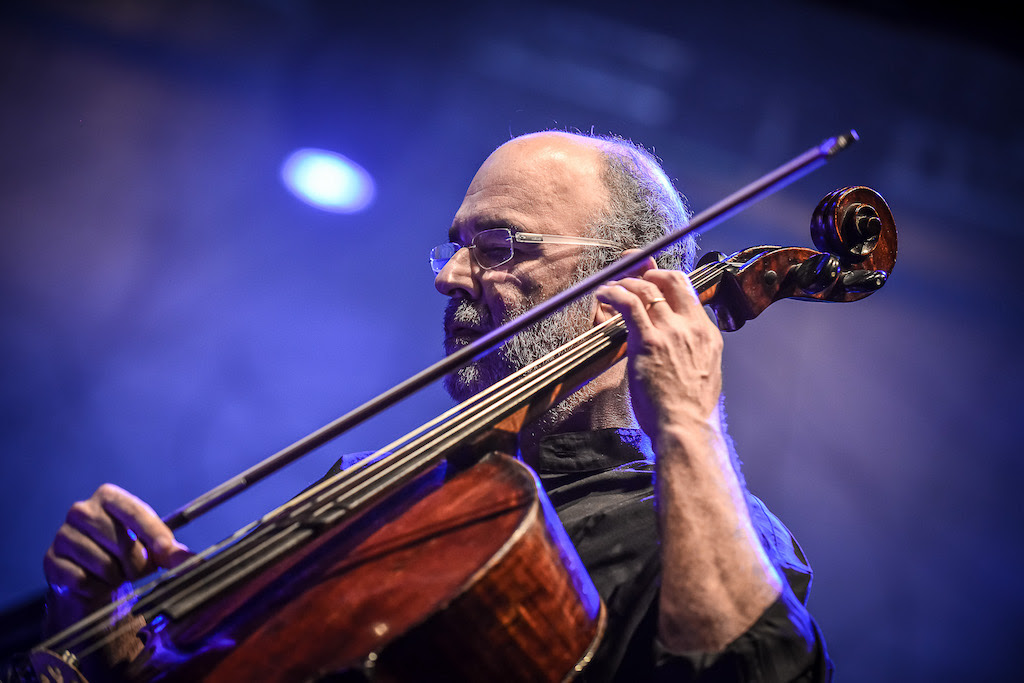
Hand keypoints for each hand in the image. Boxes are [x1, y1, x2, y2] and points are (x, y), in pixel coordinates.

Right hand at [43, 484, 191, 632]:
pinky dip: (96, 588)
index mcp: (109, 497)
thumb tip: (189, 560)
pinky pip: (83, 581)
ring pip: (104, 565)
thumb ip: (169, 551)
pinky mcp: (51, 561)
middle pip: (121, 541)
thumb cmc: (125, 555)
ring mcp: (63, 535)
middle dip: (137, 563)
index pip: (135, 512)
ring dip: (117, 577)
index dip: (154, 534)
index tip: (168, 552)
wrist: (91, 579)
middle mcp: (82, 511)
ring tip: (116, 574)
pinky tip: (95, 583)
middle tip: (138, 570)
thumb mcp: (151, 548)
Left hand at [594, 267, 722, 437]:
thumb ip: (693, 352)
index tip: (653, 280)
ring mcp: (670, 332)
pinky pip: (629, 303)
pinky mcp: (649, 341)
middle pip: (670, 281)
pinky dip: (614, 293)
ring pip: (646, 289)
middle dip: (648, 272)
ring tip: (612, 288)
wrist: (686, 426)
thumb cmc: (690, 410)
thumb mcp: (704, 372)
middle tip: (631, 277)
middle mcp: (691, 327)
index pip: (688, 292)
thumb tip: (679, 347)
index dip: (668, 280)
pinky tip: (604, 294)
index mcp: (707, 334)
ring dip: (625, 283)